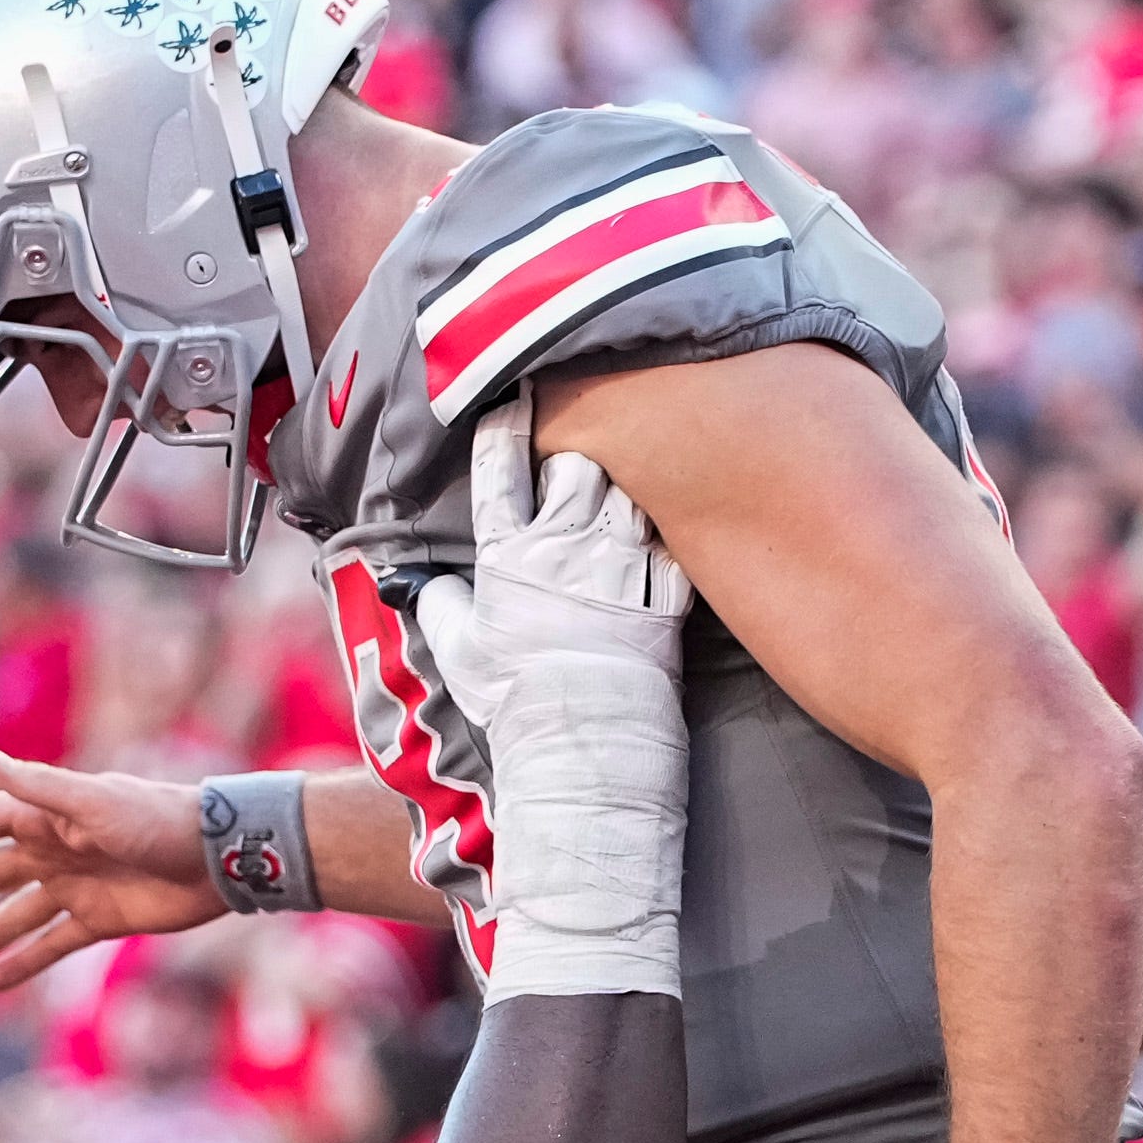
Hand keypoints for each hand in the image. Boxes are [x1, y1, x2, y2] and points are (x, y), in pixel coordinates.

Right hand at [0, 754, 218, 990]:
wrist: (221, 857)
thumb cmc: (160, 820)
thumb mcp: (95, 803)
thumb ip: (40, 788)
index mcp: (43, 817)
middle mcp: (51, 850)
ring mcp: (73, 886)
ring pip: (9, 918)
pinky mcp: (100, 918)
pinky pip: (50, 944)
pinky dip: (20, 963)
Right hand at [411, 397, 691, 1002]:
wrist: (579, 764)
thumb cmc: (516, 716)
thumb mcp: (463, 663)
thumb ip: (450, 614)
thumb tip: (432, 587)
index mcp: (508, 563)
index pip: (504, 471)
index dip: (510, 422)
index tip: (514, 385)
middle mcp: (562, 556)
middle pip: (582, 458)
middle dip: (594, 416)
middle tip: (605, 378)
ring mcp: (618, 573)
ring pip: (636, 486)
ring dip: (648, 453)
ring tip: (664, 412)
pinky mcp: (667, 598)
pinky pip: (682, 538)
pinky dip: (692, 511)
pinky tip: (711, 482)